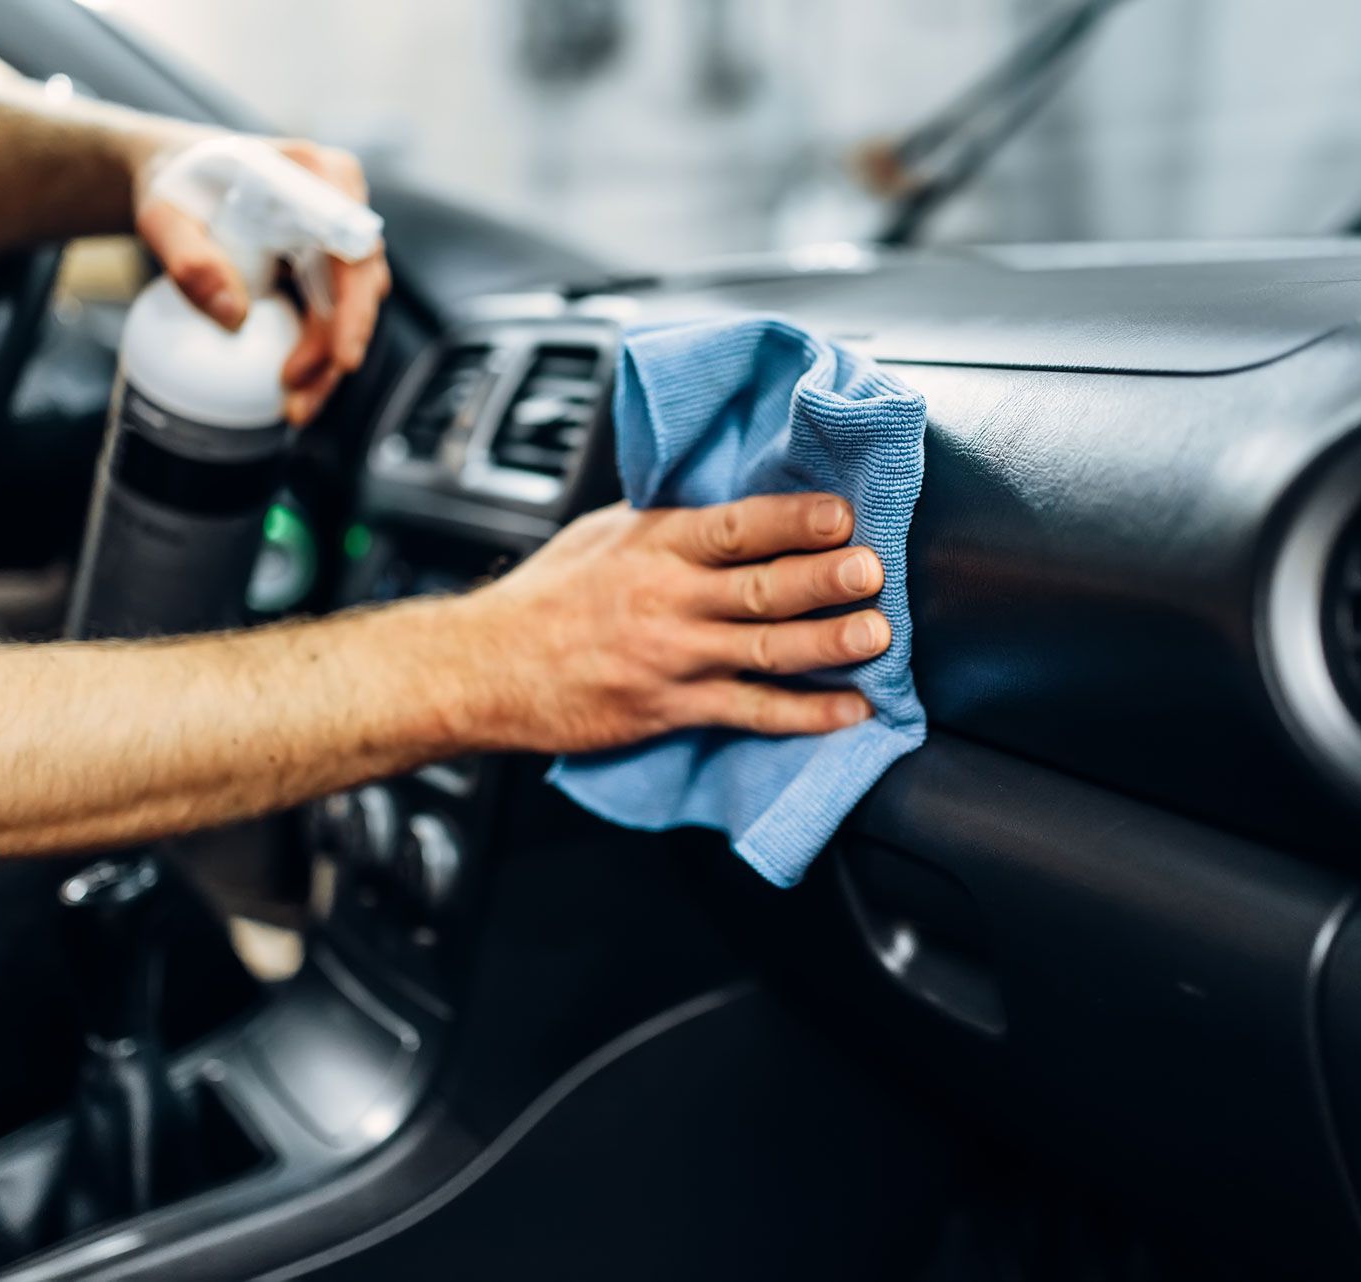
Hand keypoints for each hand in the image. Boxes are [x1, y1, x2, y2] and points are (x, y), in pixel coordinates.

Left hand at [134, 137, 391, 425]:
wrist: (176, 172)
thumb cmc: (171, 184)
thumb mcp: (163, 217)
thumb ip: (189, 259)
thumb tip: (232, 316)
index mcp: (315, 174)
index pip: (351, 247)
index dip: (353, 307)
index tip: (342, 357)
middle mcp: (342, 200)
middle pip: (361, 286)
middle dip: (335, 349)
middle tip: (297, 399)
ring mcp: (341, 232)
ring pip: (352, 307)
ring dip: (327, 360)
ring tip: (293, 405)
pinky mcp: (329, 261)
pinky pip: (334, 312)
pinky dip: (317, 351)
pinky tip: (295, 386)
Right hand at [455, 494, 892, 754]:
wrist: (483, 667)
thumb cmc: (546, 597)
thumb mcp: (603, 535)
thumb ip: (669, 524)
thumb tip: (736, 505)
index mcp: (655, 544)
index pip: (736, 526)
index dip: (793, 519)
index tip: (841, 512)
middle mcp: (668, 598)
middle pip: (761, 586)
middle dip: (823, 578)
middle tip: (872, 570)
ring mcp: (672, 657)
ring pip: (764, 650)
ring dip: (827, 643)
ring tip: (877, 636)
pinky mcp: (669, 708)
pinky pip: (748, 711)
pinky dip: (802, 714)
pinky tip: (847, 712)